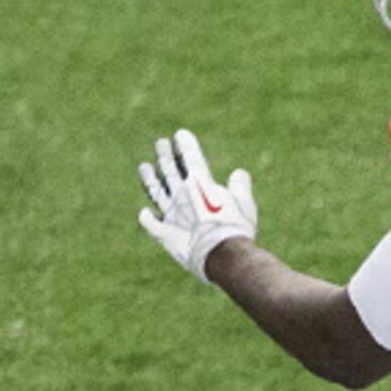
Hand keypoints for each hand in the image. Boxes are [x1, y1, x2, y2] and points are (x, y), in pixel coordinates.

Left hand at [137, 129, 258, 282]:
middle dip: (164, 154)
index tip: (180, 134)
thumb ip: (240, 186)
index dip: (185, 143)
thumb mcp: (245, 203)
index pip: (190, 157)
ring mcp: (170, 214)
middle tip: (161, 144)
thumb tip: (239, 173)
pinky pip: (150, 223)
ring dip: (149, 178)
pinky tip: (145, 212)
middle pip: (168, 169)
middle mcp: (181, 194)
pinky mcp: (164, 234)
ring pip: (155, 190)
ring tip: (144, 167)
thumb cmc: (236, 229)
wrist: (221, 256)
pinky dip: (146, 217)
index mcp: (200, 183)